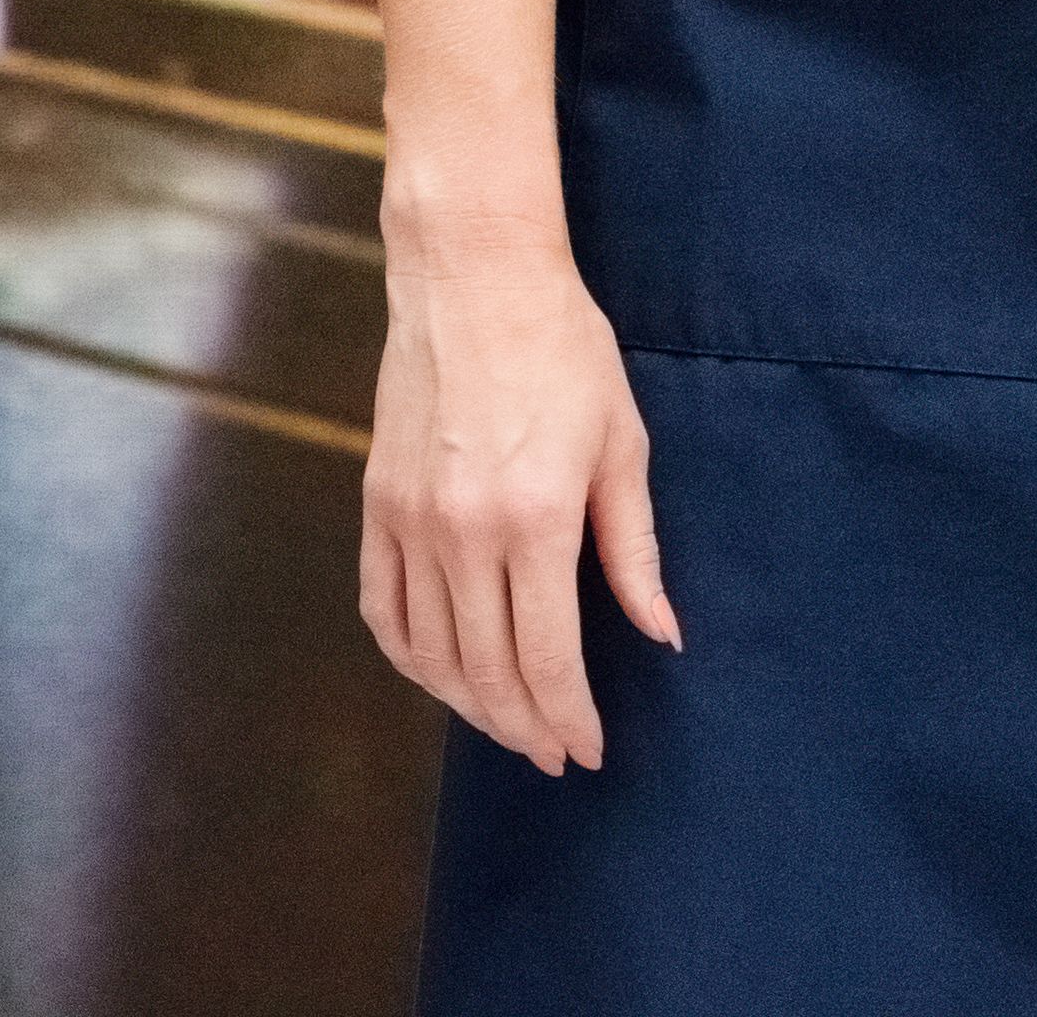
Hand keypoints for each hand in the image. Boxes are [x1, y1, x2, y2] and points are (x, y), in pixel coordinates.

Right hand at [361, 212, 673, 772]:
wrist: (475, 283)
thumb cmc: (567, 352)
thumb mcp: (622, 445)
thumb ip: (634, 549)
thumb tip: (660, 633)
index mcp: (534, 519)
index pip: (546, 656)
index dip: (567, 716)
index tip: (585, 752)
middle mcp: (462, 534)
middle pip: (485, 669)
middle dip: (523, 726)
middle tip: (553, 754)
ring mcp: (409, 524)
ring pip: (429, 653)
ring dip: (468, 704)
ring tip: (508, 726)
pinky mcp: (376, 508)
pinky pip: (384, 610)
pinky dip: (410, 658)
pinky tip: (439, 676)